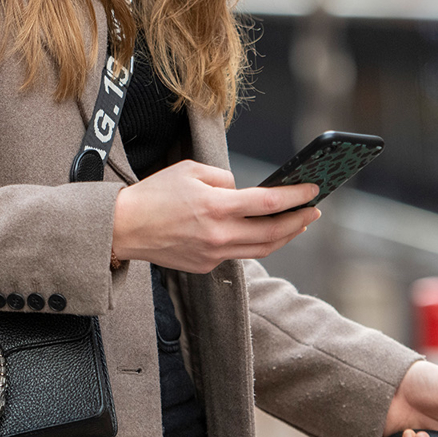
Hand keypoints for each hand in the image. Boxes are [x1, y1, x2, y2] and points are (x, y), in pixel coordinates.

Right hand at [111, 159, 320, 272]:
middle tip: (313, 211)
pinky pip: (238, 254)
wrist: (123, 228)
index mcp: (215, 206)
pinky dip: (253, 242)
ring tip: (296, 224)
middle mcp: (219, 234)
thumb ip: (223, 179)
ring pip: (261, 248)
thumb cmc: (154, 194)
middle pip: (273, 232)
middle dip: (299, 221)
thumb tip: (242, 192)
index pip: (268, 202)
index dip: (295, 196)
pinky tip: (260, 232)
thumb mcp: (190, 170)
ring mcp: (213, 254)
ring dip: (283, 236)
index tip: (313, 190)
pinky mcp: (206, 266)